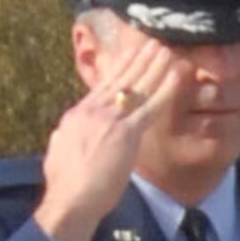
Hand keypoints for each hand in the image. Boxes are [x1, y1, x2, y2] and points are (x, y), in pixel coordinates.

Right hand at [32, 39, 176, 240]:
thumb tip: (67, 133)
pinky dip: (165, 91)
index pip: (103, 85)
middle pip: (120, 78)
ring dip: (153, 66)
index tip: (131, 55)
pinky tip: (177, 77)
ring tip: (166, 49)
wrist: (69, 198)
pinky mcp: (125, 134)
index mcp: (79, 114)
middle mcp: (93, 110)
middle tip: (152, 41)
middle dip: (138, 59)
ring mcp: (110, 120)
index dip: (120, 69)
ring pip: (137, 86)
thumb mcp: (63, 151)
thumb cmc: (65, 185)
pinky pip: (150, 108)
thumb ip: (69, 137)